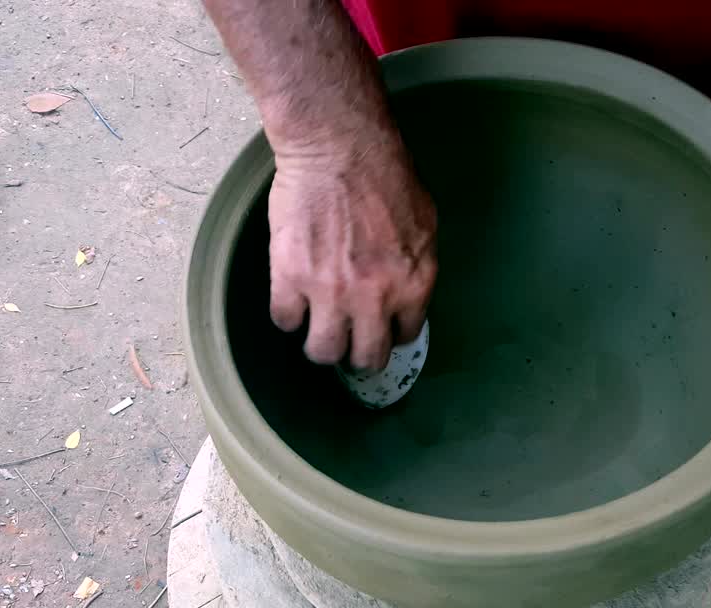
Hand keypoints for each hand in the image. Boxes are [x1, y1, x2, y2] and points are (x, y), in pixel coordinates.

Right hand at [267, 143, 436, 369]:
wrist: (339, 146)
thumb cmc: (385, 174)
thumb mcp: (425, 223)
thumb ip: (416, 265)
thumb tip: (405, 293)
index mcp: (413, 285)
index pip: (404, 337)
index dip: (389, 332)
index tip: (379, 326)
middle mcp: (375, 298)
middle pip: (364, 358)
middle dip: (357, 353)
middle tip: (348, 340)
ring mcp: (330, 292)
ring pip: (322, 351)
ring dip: (320, 344)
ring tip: (317, 326)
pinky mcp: (291, 278)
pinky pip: (285, 320)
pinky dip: (287, 313)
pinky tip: (292, 297)